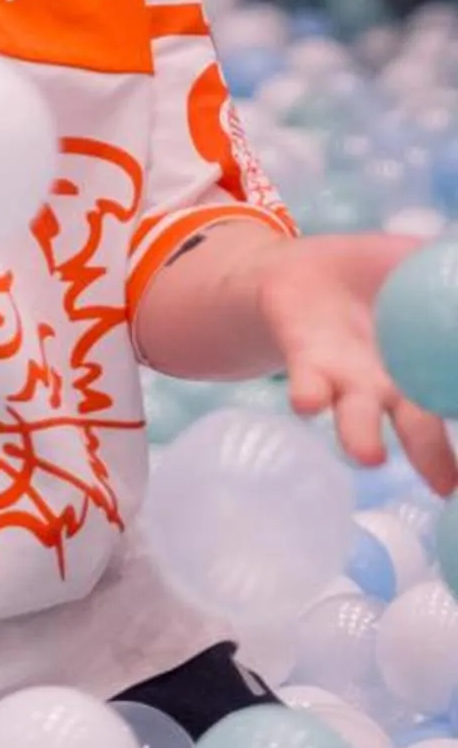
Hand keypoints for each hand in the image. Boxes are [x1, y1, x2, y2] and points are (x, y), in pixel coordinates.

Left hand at [257, 234, 457, 492]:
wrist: (306, 270)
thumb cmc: (381, 273)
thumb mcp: (427, 262)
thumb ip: (453, 270)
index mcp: (431, 369)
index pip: (454, 401)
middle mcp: (394, 389)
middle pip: (418, 427)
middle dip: (431, 455)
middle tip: (445, 485)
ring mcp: (349, 380)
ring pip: (357, 416)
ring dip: (362, 437)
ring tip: (370, 457)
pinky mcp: (306, 361)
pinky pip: (307, 382)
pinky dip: (308, 392)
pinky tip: (309, 401)